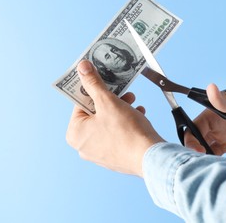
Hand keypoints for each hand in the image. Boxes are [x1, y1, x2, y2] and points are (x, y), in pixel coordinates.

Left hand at [66, 60, 164, 176]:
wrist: (150, 157)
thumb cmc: (126, 133)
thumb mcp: (107, 101)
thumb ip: (93, 83)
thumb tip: (82, 67)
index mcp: (75, 134)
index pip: (80, 103)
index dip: (93, 89)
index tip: (102, 80)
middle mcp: (84, 146)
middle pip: (95, 113)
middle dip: (111, 100)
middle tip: (122, 92)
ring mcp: (99, 153)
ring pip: (107, 123)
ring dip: (120, 109)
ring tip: (133, 102)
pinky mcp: (114, 156)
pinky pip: (117, 134)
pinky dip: (126, 123)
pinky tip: (138, 115)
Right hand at [185, 84, 225, 162]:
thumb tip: (211, 89)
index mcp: (217, 115)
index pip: (195, 126)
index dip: (191, 138)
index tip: (195, 149)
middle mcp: (220, 130)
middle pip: (199, 142)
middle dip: (196, 153)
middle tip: (201, 162)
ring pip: (209, 155)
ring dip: (207, 162)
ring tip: (212, 169)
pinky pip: (225, 164)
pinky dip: (222, 169)